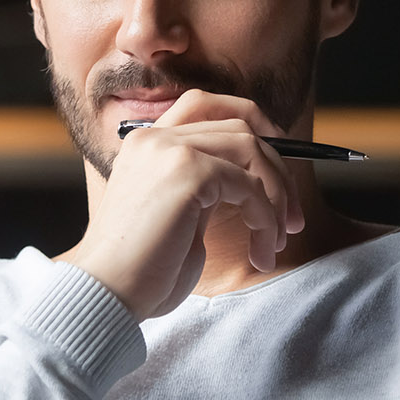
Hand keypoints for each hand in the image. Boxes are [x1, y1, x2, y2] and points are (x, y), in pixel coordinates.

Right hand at [69, 90, 304, 320]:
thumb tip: (256, 182)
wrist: (107, 293)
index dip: (253, 125)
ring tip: (276, 239)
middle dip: (279, 169)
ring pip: (251, 148)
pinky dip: (266, 217)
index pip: (207, 105)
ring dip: (277, 196)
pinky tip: (260, 249)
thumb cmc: (141, 270)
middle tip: (292, 218)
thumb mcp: (178, 216)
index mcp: (146, 143)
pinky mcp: (187, 171)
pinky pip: (249, 185)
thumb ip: (205, 188)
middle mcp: (155, 137)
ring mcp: (169, 149)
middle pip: (240, 124)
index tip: (279, 168)